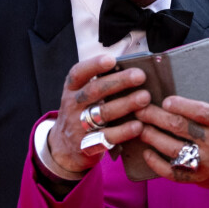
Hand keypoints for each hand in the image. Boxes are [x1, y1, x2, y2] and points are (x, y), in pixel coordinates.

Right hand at [48, 55, 150, 173]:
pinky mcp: (87, 145)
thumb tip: (130, 68)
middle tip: (140, 75)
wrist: (63, 148)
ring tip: (145, 97)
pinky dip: (124, 131)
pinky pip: (107, 137)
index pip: (78, 73)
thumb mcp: (82, 96)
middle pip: (95, 90)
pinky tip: (139, 125)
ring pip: (103, 113)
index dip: (94, 65)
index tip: (111, 59)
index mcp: (72, 88)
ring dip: (126, 104)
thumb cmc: (82, 112)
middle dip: (119, 81)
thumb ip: (99, 83)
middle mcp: (72, 105)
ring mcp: (78, 126)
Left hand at [135, 96, 208, 195]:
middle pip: (181, 128)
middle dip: (156, 117)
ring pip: (174, 150)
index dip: (182, 105)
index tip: (166, 100)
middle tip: (140, 108)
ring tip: (140, 127)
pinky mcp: (201, 178)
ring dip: (153, 137)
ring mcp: (207, 163)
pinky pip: (175, 174)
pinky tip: (147, 153)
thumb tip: (189, 89)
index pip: (201, 112)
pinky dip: (158, 164)